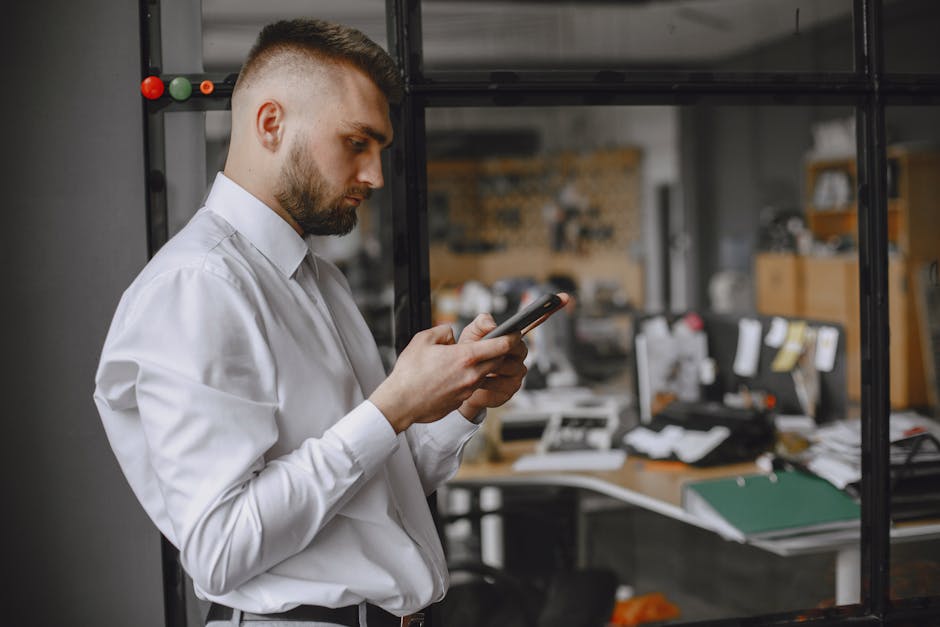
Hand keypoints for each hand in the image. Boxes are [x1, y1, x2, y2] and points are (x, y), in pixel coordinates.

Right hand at [369, 323, 516, 432]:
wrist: (401, 403)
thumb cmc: (409, 373)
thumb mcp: (423, 339)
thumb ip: (443, 331)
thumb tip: (451, 334)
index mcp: (465, 356)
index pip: (500, 345)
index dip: (512, 337)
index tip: (515, 333)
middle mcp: (471, 374)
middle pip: (498, 361)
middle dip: (500, 352)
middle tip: (496, 343)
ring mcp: (468, 390)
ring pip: (486, 374)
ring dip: (484, 365)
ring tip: (469, 359)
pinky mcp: (461, 401)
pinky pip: (473, 386)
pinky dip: (471, 379)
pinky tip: (455, 375)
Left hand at [455, 313, 528, 419]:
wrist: (462, 381)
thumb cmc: (470, 355)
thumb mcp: (472, 335)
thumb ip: (482, 323)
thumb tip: (492, 325)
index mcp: (513, 344)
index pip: (517, 340)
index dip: (509, 338)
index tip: (497, 338)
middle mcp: (518, 361)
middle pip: (517, 354)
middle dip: (500, 354)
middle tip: (484, 354)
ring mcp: (515, 378)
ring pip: (509, 370)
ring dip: (492, 368)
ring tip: (477, 368)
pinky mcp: (508, 392)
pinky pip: (502, 386)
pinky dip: (488, 383)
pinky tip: (478, 381)